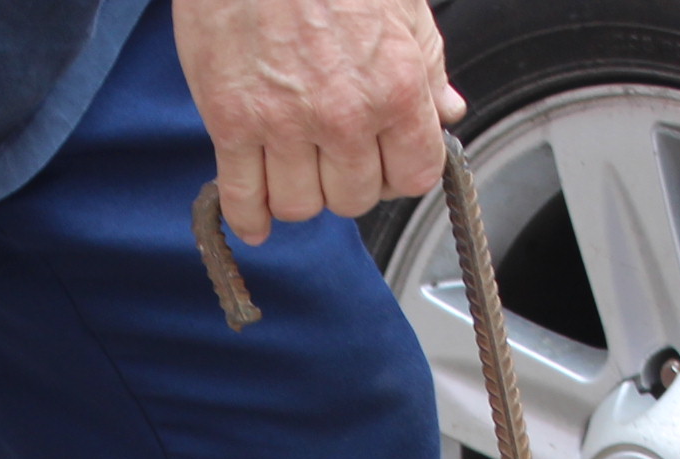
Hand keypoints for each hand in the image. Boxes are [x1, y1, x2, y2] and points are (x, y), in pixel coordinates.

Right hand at [173, 0, 465, 243]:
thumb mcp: (401, 6)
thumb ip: (428, 66)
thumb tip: (448, 111)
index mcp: (396, 87)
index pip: (412, 177)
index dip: (397, 174)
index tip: (383, 163)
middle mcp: (344, 114)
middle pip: (353, 199)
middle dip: (345, 184)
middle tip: (332, 158)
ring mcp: (284, 123)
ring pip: (299, 207)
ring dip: (298, 196)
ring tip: (294, 170)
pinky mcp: (231, 122)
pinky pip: (243, 197)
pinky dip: (248, 216)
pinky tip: (254, 216)